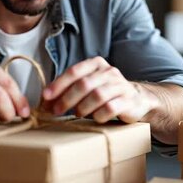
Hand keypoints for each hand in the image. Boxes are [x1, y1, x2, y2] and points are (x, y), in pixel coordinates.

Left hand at [41, 56, 156, 122]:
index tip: (46, 97)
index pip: (74, 71)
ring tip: (77, 114)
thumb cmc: (106, 94)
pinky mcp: (129, 101)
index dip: (58, 84)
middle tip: (56, 111)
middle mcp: (109, 72)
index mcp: (96, 64)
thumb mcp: (88, 87)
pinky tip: (95, 118)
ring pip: (97, 95)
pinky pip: (110, 108)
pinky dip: (99, 115)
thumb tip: (46, 102)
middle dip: (67, 98)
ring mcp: (121, 85)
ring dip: (82, 107)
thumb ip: (68, 91)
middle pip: (84, 84)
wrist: (136, 101)